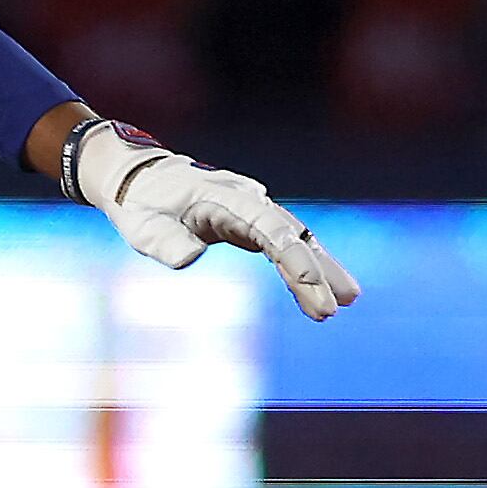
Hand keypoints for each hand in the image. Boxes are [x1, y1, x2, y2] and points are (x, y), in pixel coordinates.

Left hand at [79, 137, 360, 321]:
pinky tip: (322, 291)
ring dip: (320, 270)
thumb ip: (165, 242)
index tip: (311, 284)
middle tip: (334, 308)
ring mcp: (253, 209)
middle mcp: (248, 199)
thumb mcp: (142, 227)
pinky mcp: (252, 222)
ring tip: (347, 302)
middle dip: (315, 272)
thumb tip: (190, 258)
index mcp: (224, 197)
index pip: (268, 228)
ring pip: (295, 239)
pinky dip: (303, 266)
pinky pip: (284, 244)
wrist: (139, 179)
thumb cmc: (140, 205)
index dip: (292, 256)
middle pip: (291, 235)